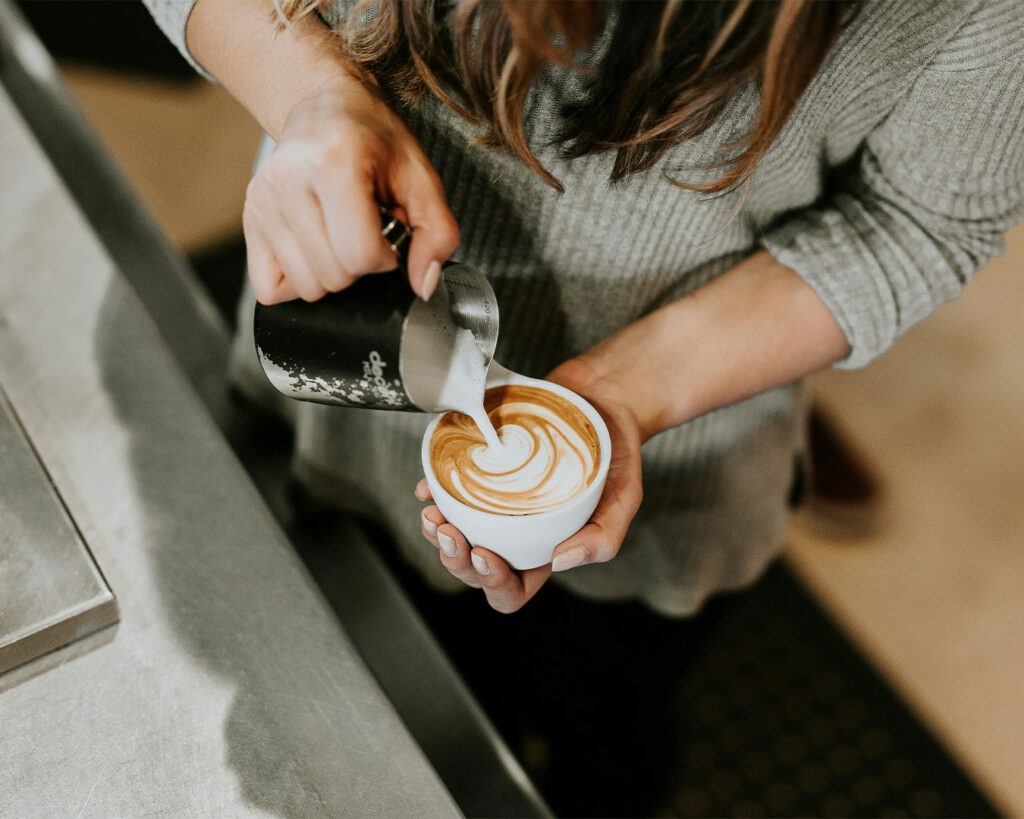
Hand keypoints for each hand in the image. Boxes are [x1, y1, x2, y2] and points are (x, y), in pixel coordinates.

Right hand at [243, 75, 459, 303]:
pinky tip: (314, 249)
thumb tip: (424, 283)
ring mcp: (262, 200)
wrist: (327, 106)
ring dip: (331, 272)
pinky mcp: (249, 217)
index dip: (385, 257)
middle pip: (333, 276)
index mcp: (335, 162)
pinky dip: (298, 280)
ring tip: (339, 234)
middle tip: (363, 229)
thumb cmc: (375, 140)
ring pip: (305, 287)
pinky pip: (270, 288)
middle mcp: (288, 179)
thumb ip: (437, 233)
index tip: (387, 233)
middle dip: (359, 265)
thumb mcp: (421, 178)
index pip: (360, 255)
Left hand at [415, 357, 645, 612]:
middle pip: (474, 568)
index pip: (513, 589)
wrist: (604, 399)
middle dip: (454, 558)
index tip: (484, 554)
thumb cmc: (616, 453)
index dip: (493, 583)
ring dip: (437, 533)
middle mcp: (516, 533)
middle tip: (449, 532)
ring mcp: (496, 504)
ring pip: (456, 533)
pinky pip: (449, 491)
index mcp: (545, 550)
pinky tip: (428, 487)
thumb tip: (560, 562)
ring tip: (432, 514)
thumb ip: (603, 537)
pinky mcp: (484, 472)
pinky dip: (433, 492)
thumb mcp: (625, 497)